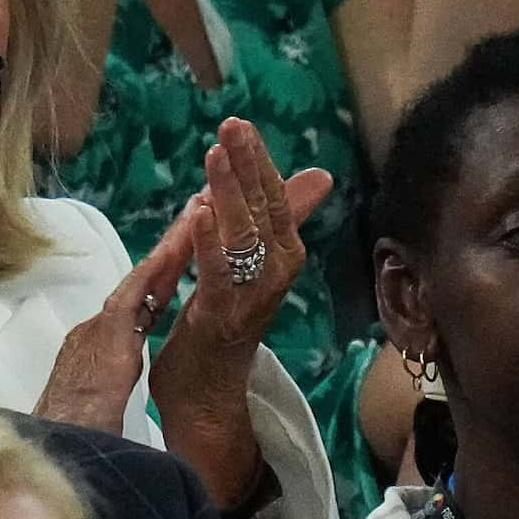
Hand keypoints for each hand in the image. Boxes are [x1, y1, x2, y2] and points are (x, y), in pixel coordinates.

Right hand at [36, 196, 197, 434]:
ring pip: (139, 282)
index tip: (177, 256)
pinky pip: (133, 295)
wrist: (59, 444)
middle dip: (166, 253)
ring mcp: (97, 329)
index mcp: (94, 347)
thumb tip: (110, 378)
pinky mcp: (105, 335)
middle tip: (189, 215)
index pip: (134, 306)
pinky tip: (170, 253)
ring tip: (190, 218)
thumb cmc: (77, 436)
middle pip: (138, 285)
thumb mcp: (95, 405)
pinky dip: (151, 273)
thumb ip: (104, 383)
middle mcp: (92, 330)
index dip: (157, 279)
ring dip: (166, 250)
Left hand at [150, 122, 330, 514]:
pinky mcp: (222, 319)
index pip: (274, 199)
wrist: (207, 393)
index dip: (258, 162)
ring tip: (215, 157)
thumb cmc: (224, 322)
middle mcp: (276, 274)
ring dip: (230, 195)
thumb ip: (279, 216)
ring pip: (246, 239)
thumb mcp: (249, 260)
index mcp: (282, 256)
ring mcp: (251, 298)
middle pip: (266, 212)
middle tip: (231, 126)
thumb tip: (319, 175)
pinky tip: (199, 212)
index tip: (239, 125)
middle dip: (248, 167)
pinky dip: (210, 242)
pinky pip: (219, 275)